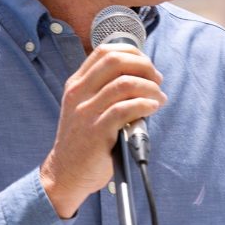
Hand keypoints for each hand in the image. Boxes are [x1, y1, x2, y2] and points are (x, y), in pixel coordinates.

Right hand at [40, 43, 166, 217]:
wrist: (66, 173)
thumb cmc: (85, 139)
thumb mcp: (86, 107)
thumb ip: (106, 90)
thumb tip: (144, 76)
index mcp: (77, 84)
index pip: (104, 51)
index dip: (132, 52)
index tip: (146, 65)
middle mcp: (79, 93)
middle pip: (115, 61)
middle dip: (144, 66)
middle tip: (157, 81)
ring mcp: (86, 112)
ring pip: (124, 84)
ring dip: (149, 88)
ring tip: (158, 98)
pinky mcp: (96, 131)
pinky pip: (125, 109)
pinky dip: (145, 105)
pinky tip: (152, 108)